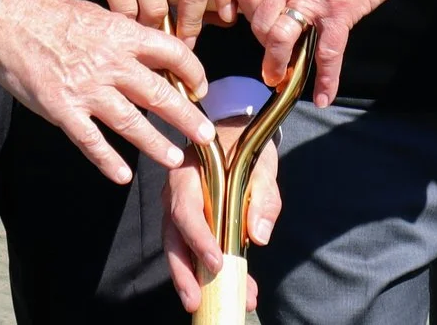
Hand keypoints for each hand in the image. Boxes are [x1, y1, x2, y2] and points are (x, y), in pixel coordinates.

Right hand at [0, 0, 213, 184]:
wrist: (7, 18)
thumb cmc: (49, 13)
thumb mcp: (97, 14)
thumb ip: (124, 36)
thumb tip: (150, 51)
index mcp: (122, 35)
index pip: (171, 53)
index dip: (193, 72)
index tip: (201, 88)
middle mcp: (111, 63)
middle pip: (160, 94)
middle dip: (187, 118)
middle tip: (206, 136)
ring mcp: (87, 89)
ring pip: (131, 122)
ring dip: (155, 144)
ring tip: (174, 158)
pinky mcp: (62, 109)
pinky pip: (90, 141)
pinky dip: (107, 161)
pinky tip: (121, 176)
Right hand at [161, 117, 280, 311]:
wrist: (235, 133)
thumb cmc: (245, 145)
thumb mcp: (262, 164)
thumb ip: (263, 196)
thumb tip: (260, 236)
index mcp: (187, 174)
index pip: (186, 210)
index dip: (198, 239)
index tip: (215, 262)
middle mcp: (175, 194)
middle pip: (173, 238)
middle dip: (184, 272)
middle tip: (195, 301)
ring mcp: (178, 210)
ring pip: (178, 249)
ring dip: (191, 278)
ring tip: (203, 304)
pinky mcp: (189, 224)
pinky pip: (192, 249)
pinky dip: (206, 272)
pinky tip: (230, 289)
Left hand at [234, 0, 424, 107]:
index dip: (245, 13)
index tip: (255, 24)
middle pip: (259, 20)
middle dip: (263, 42)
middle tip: (272, 52)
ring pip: (280, 38)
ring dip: (277, 63)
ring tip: (280, 77)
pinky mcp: (340, 12)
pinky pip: (326, 53)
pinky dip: (325, 79)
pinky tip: (323, 96)